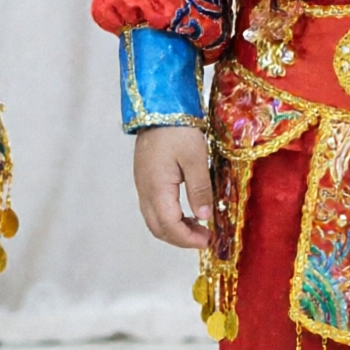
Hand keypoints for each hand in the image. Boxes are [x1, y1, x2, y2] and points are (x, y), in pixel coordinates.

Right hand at [133, 126, 214, 249]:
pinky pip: (153, 208)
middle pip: (158, 228)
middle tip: (204, 238)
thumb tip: (204, 216)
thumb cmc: (178, 130)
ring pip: (154, 219)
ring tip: (198, 227)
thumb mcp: (196, 158)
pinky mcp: (145, 179)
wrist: (159, 108)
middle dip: (181, 238)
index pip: (169, 226)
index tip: (208, 241)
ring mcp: (142, 185)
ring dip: (174, 229)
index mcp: (157, 189)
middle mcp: (145, 191)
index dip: (188, 239)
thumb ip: (200, 189)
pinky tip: (187, 211)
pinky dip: (169, 217)